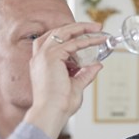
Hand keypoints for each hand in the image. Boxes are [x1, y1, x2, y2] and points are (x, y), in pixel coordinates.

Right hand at [23, 22, 106, 138]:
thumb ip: (86, 73)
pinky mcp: (51, 57)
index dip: (72, 35)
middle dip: (78, 27)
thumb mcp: (77, 85)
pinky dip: (86, 41)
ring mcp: (43, 55)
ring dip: (82, 28)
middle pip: (58, 32)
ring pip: (63, 33)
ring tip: (98, 28)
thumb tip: (98, 65)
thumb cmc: (60, 103)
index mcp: (42, 62)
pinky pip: (71, 43)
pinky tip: (97, 41)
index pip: (55, 40)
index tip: (88, 34)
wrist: (52, 112)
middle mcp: (40, 56)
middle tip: (96, 26)